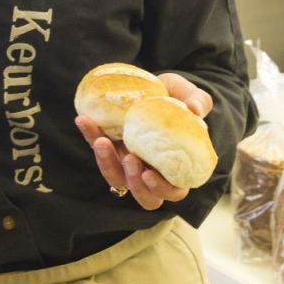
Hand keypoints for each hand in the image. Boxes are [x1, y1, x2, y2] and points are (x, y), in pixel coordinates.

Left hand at [75, 72, 211, 210]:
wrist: (154, 87)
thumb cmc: (178, 97)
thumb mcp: (190, 94)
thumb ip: (199, 100)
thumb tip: (195, 110)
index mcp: (176, 167)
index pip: (173, 191)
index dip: (161, 188)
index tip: (149, 173)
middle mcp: (152, 171)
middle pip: (144, 196)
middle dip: (134, 182)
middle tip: (129, 158)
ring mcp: (129, 163)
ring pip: (116, 179)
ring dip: (106, 164)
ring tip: (102, 142)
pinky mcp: (110, 148)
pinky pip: (98, 149)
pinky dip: (90, 136)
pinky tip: (84, 120)